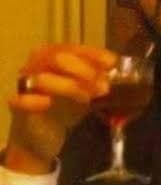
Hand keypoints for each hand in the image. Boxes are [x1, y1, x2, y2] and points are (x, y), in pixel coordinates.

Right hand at [4, 44, 116, 173]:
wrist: (45, 136)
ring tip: (88, 98)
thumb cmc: (68, 107)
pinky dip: (32, 100)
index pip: (73, 48)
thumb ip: (100, 79)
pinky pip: (19, 100)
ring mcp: (26, 85)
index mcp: (55, 57)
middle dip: (83, 70)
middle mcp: (38, 65)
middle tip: (103, 86)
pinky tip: (46, 103)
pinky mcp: (18, 106)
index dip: (93, 54)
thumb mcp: (88, 91)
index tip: (111, 63)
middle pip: (57, 57)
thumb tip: (118, 71)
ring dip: (69, 85)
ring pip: (42, 77)